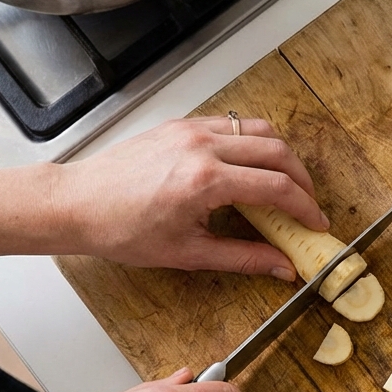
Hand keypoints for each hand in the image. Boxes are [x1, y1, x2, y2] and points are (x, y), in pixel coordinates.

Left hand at [52, 116, 328, 279]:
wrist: (77, 204)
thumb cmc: (121, 230)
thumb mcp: (187, 253)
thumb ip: (243, 258)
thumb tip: (282, 267)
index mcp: (206, 181)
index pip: (276, 187)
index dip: (305, 207)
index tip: (315, 223)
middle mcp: (203, 147)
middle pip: (277, 151)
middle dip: (301, 179)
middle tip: (306, 203)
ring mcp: (191, 130)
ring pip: (258, 129)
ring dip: (280, 154)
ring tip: (285, 181)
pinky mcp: (180, 124)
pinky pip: (231, 124)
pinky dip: (251, 141)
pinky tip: (249, 165)